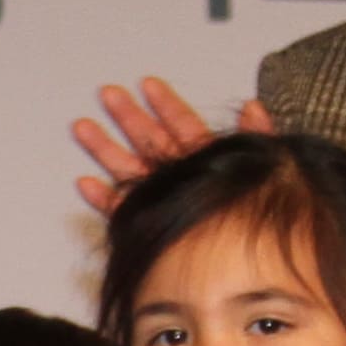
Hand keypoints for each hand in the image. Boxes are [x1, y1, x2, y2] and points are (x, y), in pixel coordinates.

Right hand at [67, 77, 275, 212]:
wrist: (246, 261)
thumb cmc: (257, 215)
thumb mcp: (262, 168)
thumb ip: (258, 137)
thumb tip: (252, 107)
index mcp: (206, 159)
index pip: (183, 125)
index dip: (167, 104)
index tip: (148, 84)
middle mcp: (181, 176)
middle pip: (149, 140)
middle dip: (128, 116)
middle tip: (109, 93)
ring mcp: (162, 199)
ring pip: (128, 169)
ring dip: (105, 148)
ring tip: (84, 126)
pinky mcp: (149, 225)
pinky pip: (121, 209)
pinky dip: (103, 198)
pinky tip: (86, 184)